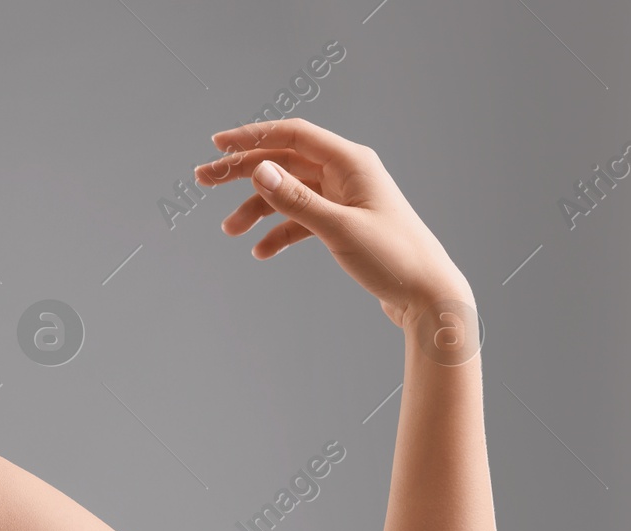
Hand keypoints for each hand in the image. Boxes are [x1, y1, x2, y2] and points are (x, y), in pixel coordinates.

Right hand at [194, 117, 471, 329]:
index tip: (217, 145)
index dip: (252, 136)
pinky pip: (302, 218)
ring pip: (289, 192)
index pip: (292, 136)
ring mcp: (345, 197)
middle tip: (203, 180)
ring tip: (231, 231)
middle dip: (243, 171)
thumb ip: (296, 200)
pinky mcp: (344, 222)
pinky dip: (280, 231)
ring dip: (257, 208)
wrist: (427, 294)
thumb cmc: (394, 258)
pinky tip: (262, 251)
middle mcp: (347, 172)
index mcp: (351, 162)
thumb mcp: (339, 229)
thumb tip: (258, 170)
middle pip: (284, 162)